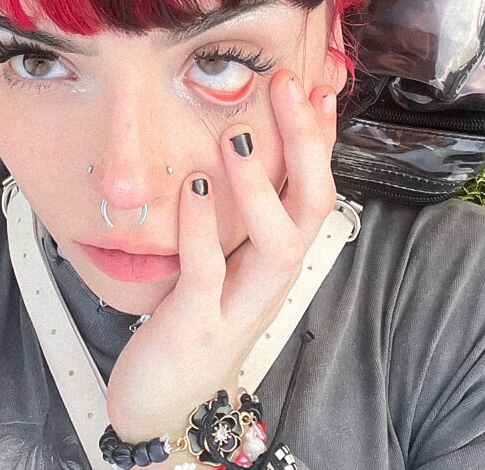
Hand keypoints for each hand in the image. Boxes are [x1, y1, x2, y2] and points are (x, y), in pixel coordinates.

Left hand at [104, 70, 339, 454]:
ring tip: (238, 135)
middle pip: (313, 207)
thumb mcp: (223, 259)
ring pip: (279, 244)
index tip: (319, 84)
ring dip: (262, 186)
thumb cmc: (190, 321)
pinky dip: (202, 229)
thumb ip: (234, 212)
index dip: (322, 138)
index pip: (316, 188)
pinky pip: (209, 274)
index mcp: (277, 259)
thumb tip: (241, 145)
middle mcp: (271, 280)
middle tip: (289, 86)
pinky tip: (192, 191)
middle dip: (307, 143)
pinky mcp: (199, 325)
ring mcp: (240, 305)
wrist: (162, 400)